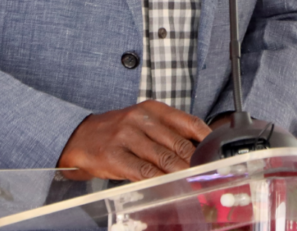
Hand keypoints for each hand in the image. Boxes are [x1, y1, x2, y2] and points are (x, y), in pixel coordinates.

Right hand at [57, 100, 211, 180]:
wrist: (78, 136)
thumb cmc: (117, 131)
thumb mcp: (143, 121)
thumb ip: (167, 131)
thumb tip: (198, 149)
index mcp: (152, 109)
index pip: (188, 122)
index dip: (206, 140)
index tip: (217, 154)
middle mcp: (141, 119)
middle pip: (178, 143)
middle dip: (196, 162)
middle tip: (210, 174)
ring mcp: (127, 136)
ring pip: (163, 158)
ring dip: (182, 174)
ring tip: (195, 183)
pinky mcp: (114, 156)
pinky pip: (142, 171)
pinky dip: (159, 181)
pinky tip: (169, 187)